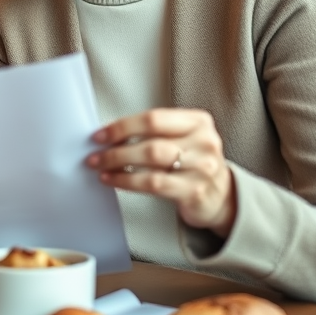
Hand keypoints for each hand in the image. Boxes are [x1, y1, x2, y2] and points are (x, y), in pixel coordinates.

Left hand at [85, 109, 236, 237]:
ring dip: (119, 163)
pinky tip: (113, 180)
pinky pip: (154, 184)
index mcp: (198, 121)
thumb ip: (154, 132)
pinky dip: (127, 181)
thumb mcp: (182, 138)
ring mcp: (202, 167)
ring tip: (100, 167)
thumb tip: (109, 134)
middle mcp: (204, 142)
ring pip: (151, 162)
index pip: (154, 118)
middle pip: (151, 140)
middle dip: (117, 147)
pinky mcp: (194, 191)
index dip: (123, 126)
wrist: (220, 196)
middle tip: (95, 153)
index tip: (100, 134)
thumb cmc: (192, 162)